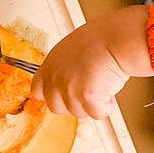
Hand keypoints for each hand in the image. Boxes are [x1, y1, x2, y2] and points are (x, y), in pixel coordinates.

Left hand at [31, 8, 151, 118]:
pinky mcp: (86, 97)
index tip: (62, 95)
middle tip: (87, 92)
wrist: (116, 38)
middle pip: (56, 107)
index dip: (52, 95)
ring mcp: (69, 89)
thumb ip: (64, 69)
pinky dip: (106, 107)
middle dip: (73, 103)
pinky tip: (110, 92)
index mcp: (50, 65)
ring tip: (103, 86)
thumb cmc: (101, 39)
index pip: (37, 90)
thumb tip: (67, 82)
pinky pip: (97, 114)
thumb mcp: (72, 50)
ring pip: (78, 113)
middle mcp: (56, 78)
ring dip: (92, 104)